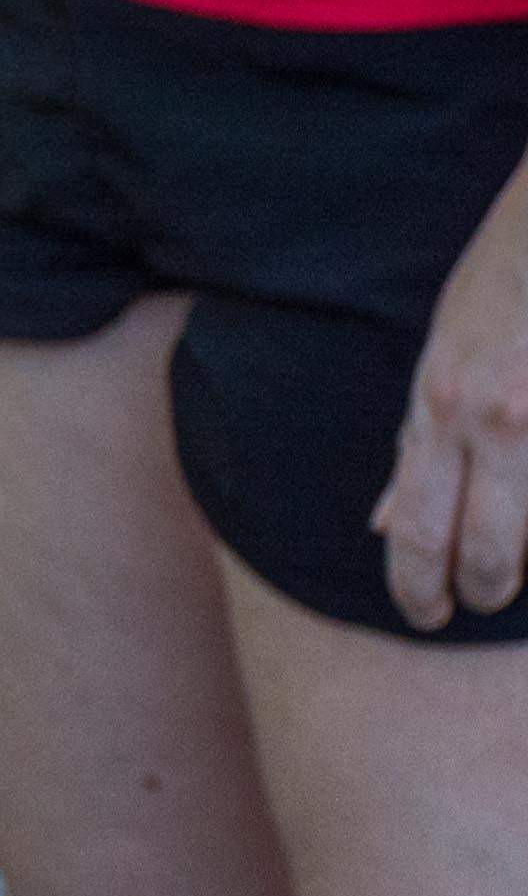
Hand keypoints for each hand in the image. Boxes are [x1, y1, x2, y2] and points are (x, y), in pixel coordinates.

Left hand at [378, 156, 527, 628]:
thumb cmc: (506, 281)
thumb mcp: (441, 356)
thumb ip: (416, 443)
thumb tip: (383, 524)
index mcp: (444, 407)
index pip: (416, 531)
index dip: (416, 588)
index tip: (426, 613)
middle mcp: (499, 421)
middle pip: (489, 552)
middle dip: (483, 591)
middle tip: (482, 600)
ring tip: (521, 572)